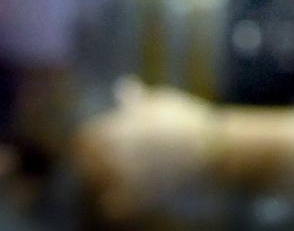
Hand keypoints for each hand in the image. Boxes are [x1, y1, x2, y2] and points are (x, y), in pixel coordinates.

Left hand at [70, 78, 221, 222]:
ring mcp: (126, 175)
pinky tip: (124, 196)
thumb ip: (137, 100)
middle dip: (90, 164)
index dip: (85, 144)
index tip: (91, 147)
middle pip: (84, 164)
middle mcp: (115, 151)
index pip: (82, 140)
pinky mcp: (139, 196)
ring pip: (95, 186)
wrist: (211, 148)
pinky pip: (111, 205)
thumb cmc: (186, 120)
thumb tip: (123, 86)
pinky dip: (114, 202)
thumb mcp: (160, 103)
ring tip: (109, 181)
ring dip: (100, 183)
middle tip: (96, 167)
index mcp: (117, 127)